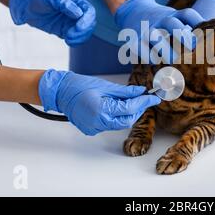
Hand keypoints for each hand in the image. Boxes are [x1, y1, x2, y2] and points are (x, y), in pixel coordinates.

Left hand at [9, 0, 96, 46]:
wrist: (26, 7)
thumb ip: (64, 4)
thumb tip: (78, 13)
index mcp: (75, 2)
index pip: (89, 11)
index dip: (87, 20)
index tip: (79, 27)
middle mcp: (77, 12)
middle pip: (90, 23)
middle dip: (84, 31)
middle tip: (71, 36)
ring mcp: (72, 22)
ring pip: (85, 32)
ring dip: (80, 38)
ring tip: (69, 39)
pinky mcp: (67, 31)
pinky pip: (76, 38)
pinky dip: (76, 42)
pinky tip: (68, 41)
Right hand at [39, 70, 160, 135]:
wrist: (60, 92)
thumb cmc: (79, 85)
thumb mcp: (105, 85)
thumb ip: (124, 92)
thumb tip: (141, 92)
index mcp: (101, 109)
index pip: (130, 109)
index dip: (144, 103)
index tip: (154, 98)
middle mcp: (98, 122)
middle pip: (127, 120)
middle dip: (138, 110)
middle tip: (144, 99)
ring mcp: (94, 127)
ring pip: (119, 124)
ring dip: (128, 114)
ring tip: (129, 101)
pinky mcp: (91, 129)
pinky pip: (110, 125)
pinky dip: (116, 117)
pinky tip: (115, 107)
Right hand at [115, 0, 203, 62]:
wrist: (135, 11)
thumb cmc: (164, 24)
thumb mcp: (176, 20)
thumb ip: (190, 30)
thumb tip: (210, 43)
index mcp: (174, 15)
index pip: (187, 14)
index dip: (197, 22)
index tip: (205, 33)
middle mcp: (161, 20)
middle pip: (171, 23)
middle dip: (181, 35)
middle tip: (192, 48)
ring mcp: (147, 30)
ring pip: (154, 36)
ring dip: (164, 48)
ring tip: (173, 59)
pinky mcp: (135, 40)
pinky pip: (139, 47)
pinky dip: (146, 55)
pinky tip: (155, 62)